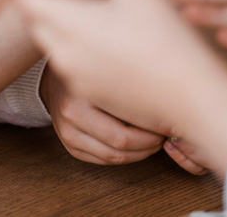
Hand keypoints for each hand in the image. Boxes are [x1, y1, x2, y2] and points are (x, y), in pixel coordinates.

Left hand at [17, 0, 226, 171]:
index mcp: (68, 22)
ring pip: (47, 40)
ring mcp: (72, 76)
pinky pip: (66, 62)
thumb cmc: (169, 42)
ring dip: (56, 20)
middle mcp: (61, 52)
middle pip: (30, 16)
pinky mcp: (87, 92)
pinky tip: (101, 34)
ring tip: (80, 2)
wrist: (194, 99)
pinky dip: (72, 44)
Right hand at [39, 67, 208, 173]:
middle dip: (149, 144)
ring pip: (114, 157)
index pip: (124, 131)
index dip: (152, 132)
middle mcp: (70, 116)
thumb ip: (132, 83)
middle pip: (121, 145)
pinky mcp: (69, 146)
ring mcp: (67, 133)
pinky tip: (135, 144)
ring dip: (139, 152)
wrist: (56, 75)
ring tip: (152, 139)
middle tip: (163, 133)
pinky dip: (124, 155)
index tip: (167, 124)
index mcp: (79, 96)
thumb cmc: (89, 67)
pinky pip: (103, 160)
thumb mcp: (108, 67)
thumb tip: (170, 101)